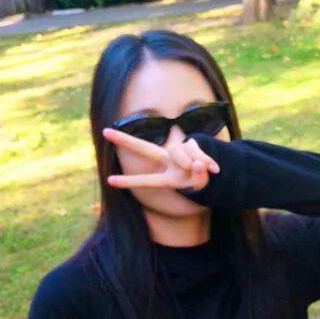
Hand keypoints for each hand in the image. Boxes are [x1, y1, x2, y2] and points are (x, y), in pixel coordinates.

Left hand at [103, 127, 219, 190]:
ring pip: (179, 153)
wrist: (215, 172)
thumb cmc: (201, 183)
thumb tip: (196, 163)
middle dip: (125, 140)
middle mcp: (168, 161)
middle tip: (105, 132)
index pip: (146, 180)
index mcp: (166, 178)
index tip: (109, 181)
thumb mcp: (200, 186)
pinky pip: (196, 152)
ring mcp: (178, 151)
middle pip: (144, 148)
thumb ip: (198, 177)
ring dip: (192, 164)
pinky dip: (206, 161)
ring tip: (205, 171)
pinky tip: (214, 168)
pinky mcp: (190, 143)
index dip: (129, 181)